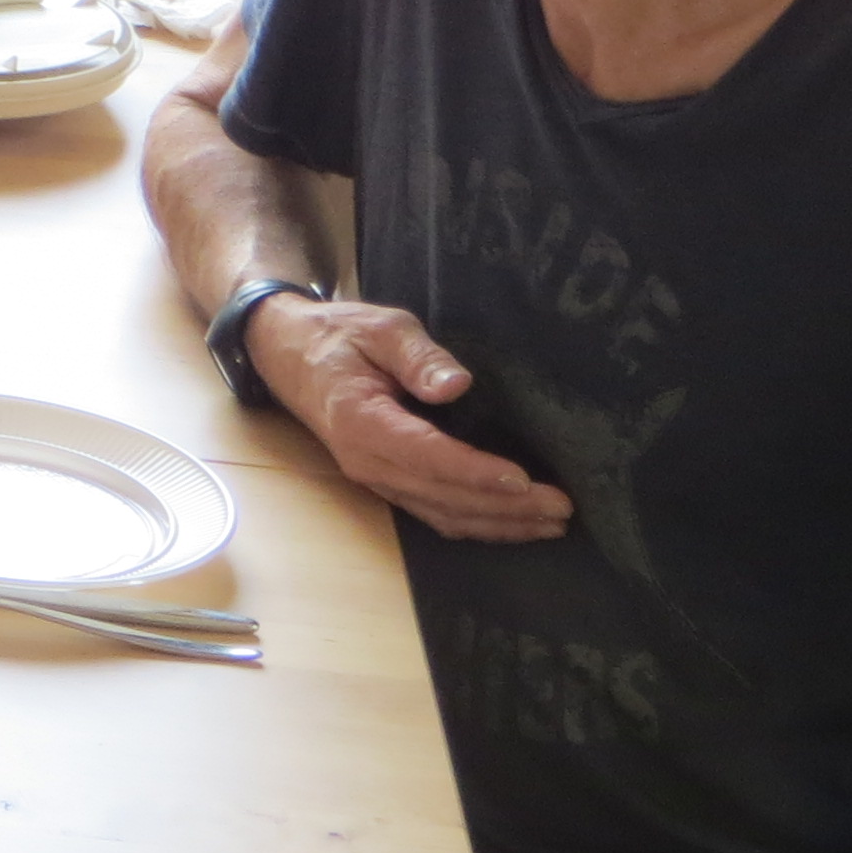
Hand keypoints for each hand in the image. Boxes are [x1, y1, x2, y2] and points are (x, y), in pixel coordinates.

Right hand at [246, 293, 573, 543]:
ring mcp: (375, 478)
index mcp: (361, 422)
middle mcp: (367, 462)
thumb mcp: (381, 327)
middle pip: (443, 497)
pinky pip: (434, 513)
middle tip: (562, 508)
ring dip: (498, 524)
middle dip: (505, 507)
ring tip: (551, 525)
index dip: (475, 473)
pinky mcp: (386, 482)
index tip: (523, 480)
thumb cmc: (339, 336)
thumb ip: (419, 355)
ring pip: (442, 515)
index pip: (426, 456)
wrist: (289, 354)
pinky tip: (512, 524)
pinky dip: (476, 524)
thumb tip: (456, 385)